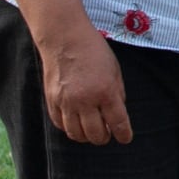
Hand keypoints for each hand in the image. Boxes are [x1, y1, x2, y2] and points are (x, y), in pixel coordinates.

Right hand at [40, 28, 130, 144]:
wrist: (65, 39)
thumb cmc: (95, 52)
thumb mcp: (115, 70)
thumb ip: (117, 94)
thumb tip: (117, 114)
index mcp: (106, 92)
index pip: (117, 123)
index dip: (123, 134)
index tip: (126, 138)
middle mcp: (85, 101)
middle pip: (95, 134)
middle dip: (104, 138)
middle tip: (108, 134)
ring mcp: (66, 103)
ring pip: (76, 134)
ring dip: (86, 137)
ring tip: (92, 132)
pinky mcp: (52, 102)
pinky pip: (61, 125)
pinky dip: (70, 128)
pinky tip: (77, 124)